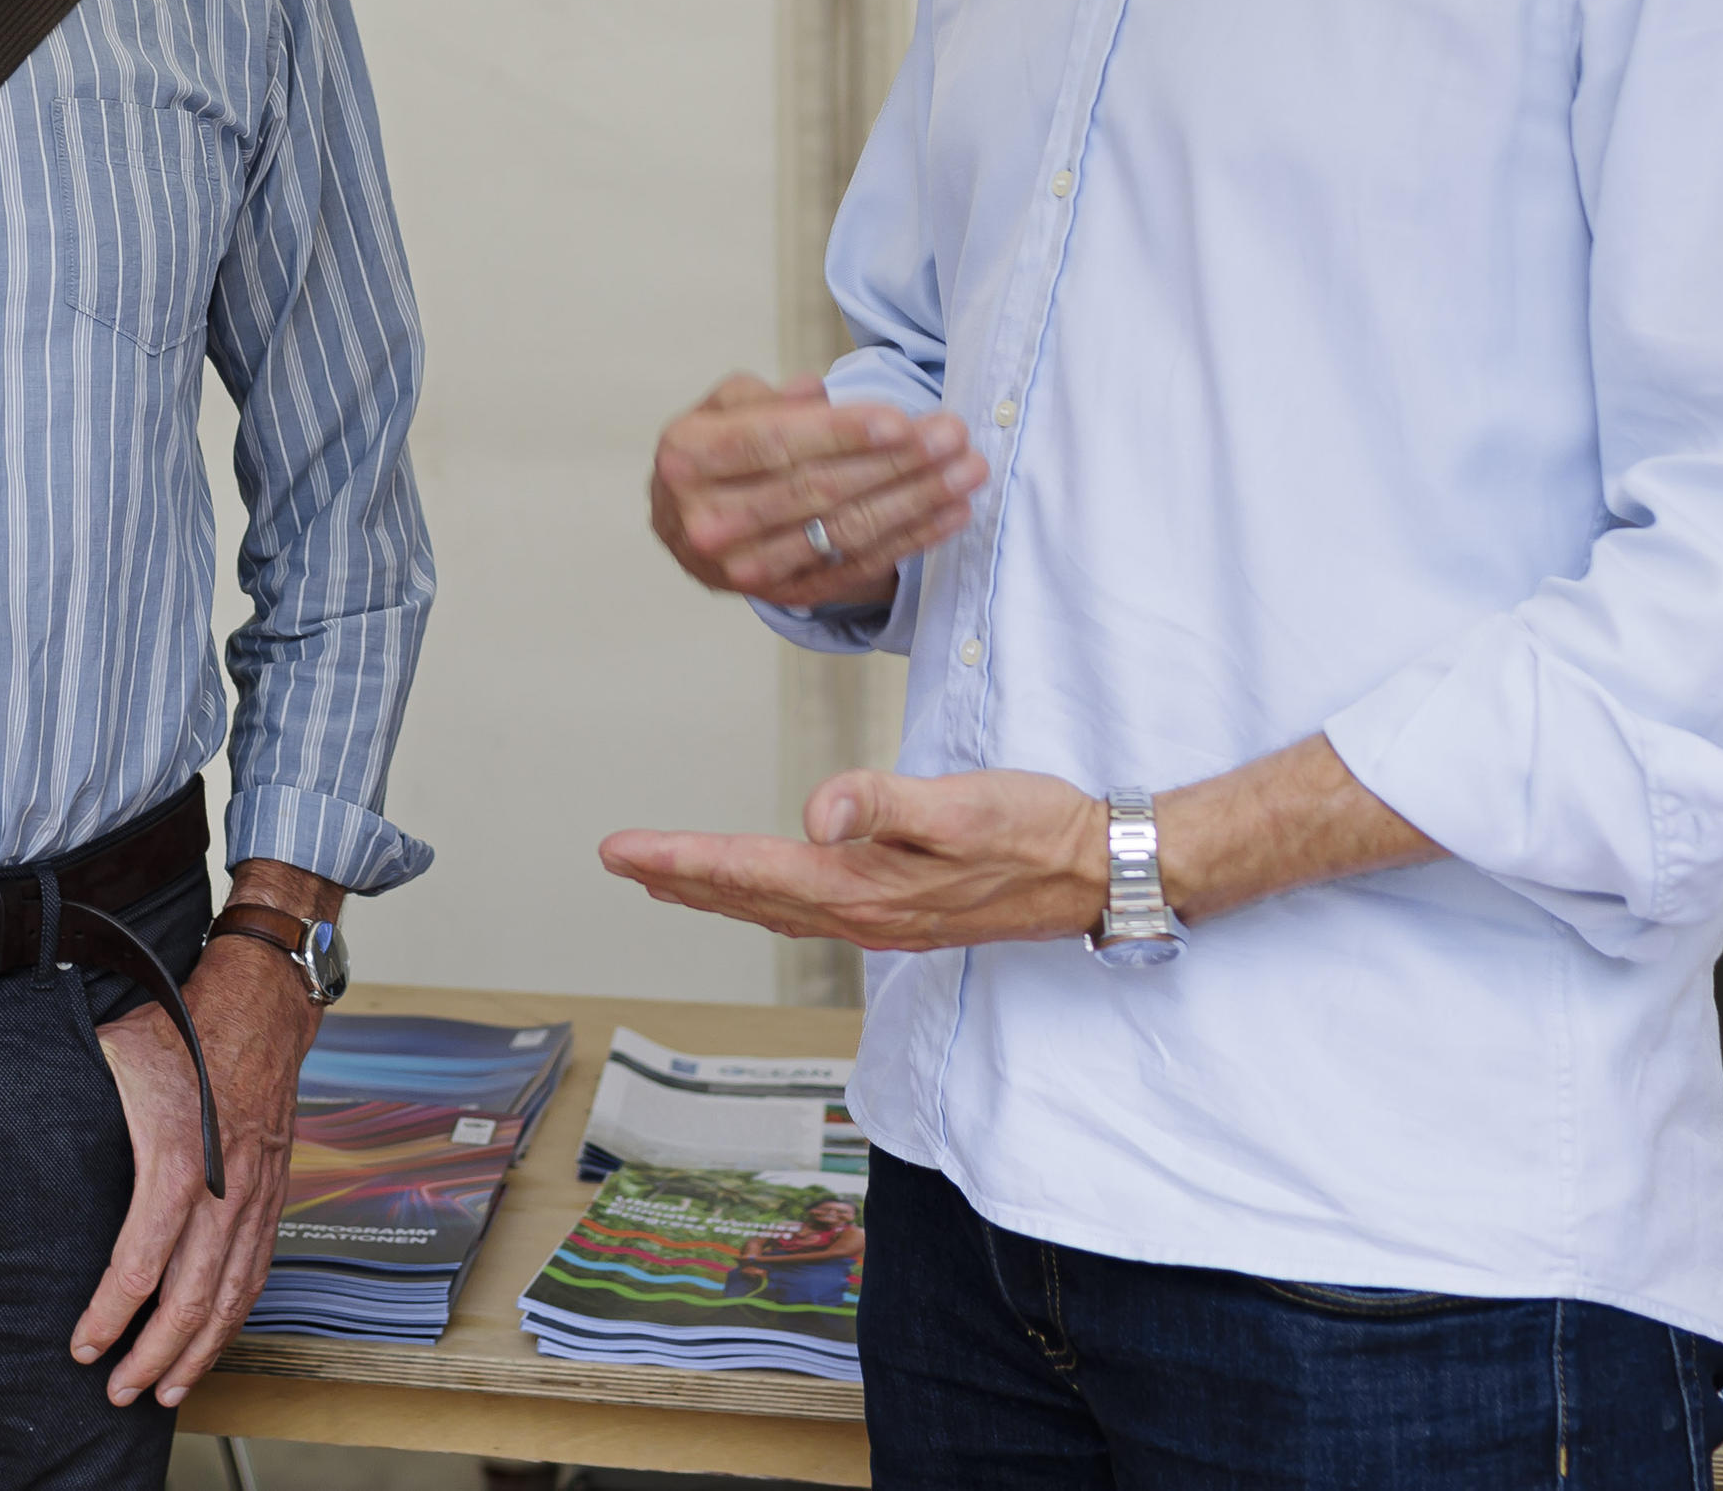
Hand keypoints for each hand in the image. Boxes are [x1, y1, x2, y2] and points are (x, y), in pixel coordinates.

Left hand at [71, 875, 329, 1407]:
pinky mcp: (272, 1196)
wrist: (260, 1007)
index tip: (82, 1345)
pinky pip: (258, 1272)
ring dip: (198, 1351)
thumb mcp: (112, 1055)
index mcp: (177, 1162)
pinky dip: (236, 1317)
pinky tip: (214, 1341)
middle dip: (152, 1356)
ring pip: (230, 1296)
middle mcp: (223, 1191)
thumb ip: (71, 1099)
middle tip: (118, 1392)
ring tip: (167, 1390)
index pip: (140, 1264)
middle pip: (190, 1299)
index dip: (110, 1316)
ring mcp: (254, 1198)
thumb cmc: (183, 1028)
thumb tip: (3, 1109)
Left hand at [600, 739, 1445, 947]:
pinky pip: (812, 908)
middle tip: (618, 859)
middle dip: (679, 877)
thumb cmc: (1035, 829)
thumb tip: (816, 808)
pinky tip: (765, 888)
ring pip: (776, 906)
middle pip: (748, 896)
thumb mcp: (962, 805)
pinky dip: (768, 896)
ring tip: (666, 878)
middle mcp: (862, 913)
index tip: (619, 849)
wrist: (1104, 871)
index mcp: (862, 887)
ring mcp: (883, 918)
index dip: (678, 859)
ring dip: (716, 891)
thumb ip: (885, 804)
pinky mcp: (905, 911)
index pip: (748, 870)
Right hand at [649, 375, 984, 611]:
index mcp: (688, 459)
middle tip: (952, 437)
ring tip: (965, 472)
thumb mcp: (721, 409)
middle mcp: (710, 520)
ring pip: (844, 531)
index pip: (773, 444)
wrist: (684, 524)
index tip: (900, 421)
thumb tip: (818, 394)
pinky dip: (910, 539)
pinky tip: (950, 513)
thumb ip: (766, 397)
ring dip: (915, 501)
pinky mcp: (784, 595)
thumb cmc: (714, 454)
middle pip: (818, 490)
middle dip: (894, 462)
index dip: (840, 434)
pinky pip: (857, 566)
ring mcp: (746, 567)